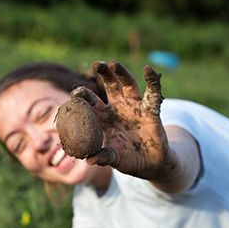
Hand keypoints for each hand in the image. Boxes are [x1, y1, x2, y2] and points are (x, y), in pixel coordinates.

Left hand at [72, 60, 175, 181]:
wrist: (149, 164)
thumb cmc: (126, 158)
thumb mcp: (113, 158)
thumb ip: (103, 156)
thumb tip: (90, 160)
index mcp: (104, 117)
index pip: (92, 102)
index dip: (84, 97)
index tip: (76, 94)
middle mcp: (118, 107)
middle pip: (110, 85)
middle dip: (103, 73)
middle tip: (96, 64)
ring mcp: (134, 106)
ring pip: (128, 84)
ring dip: (122, 73)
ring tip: (114, 63)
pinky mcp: (151, 110)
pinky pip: (152, 93)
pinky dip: (152, 81)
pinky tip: (149, 70)